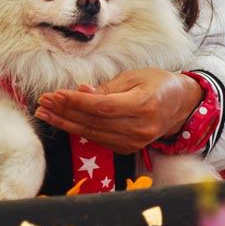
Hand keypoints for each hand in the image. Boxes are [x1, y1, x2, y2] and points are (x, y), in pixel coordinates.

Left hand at [34, 69, 202, 153]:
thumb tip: (82, 91)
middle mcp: (139, 129)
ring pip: (93, 134)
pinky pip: (98, 139)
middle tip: (42, 103)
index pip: (102, 107)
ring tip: (45, 113)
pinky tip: (63, 121)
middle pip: (94, 122)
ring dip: (66, 123)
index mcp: (144, 106)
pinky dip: (79, 130)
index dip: (76, 102)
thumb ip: (108, 88)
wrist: (182, 106)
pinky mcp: (129, 149)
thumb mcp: (135, 77)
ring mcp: (135, 143)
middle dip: (64, 112)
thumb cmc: (158, 84)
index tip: (54, 94)